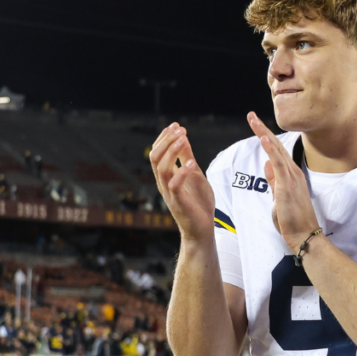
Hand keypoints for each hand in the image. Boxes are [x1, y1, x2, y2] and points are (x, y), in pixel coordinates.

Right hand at [150, 123, 215, 242]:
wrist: (201, 229)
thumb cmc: (198, 203)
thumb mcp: (195, 175)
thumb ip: (187, 158)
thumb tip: (183, 137)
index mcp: (166, 176)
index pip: (157, 152)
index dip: (164, 137)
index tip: (176, 125)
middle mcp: (163, 183)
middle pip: (155, 157)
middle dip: (166, 140)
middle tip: (180, 129)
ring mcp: (169, 193)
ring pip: (161, 168)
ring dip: (172, 151)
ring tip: (184, 139)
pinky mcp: (178, 202)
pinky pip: (174, 185)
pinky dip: (182, 172)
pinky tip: (193, 163)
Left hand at [247, 112, 319, 251]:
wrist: (304, 235)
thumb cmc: (292, 220)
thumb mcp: (279, 197)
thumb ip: (273, 181)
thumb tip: (267, 164)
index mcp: (290, 175)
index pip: (276, 151)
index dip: (265, 137)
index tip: (256, 125)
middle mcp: (293, 172)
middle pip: (276, 145)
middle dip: (262, 129)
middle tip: (251, 115)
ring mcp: (292, 177)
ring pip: (276, 149)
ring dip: (264, 133)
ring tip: (253, 120)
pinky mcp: (287, 184)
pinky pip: (278, 162)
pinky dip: (271, 149)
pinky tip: (264, 138)